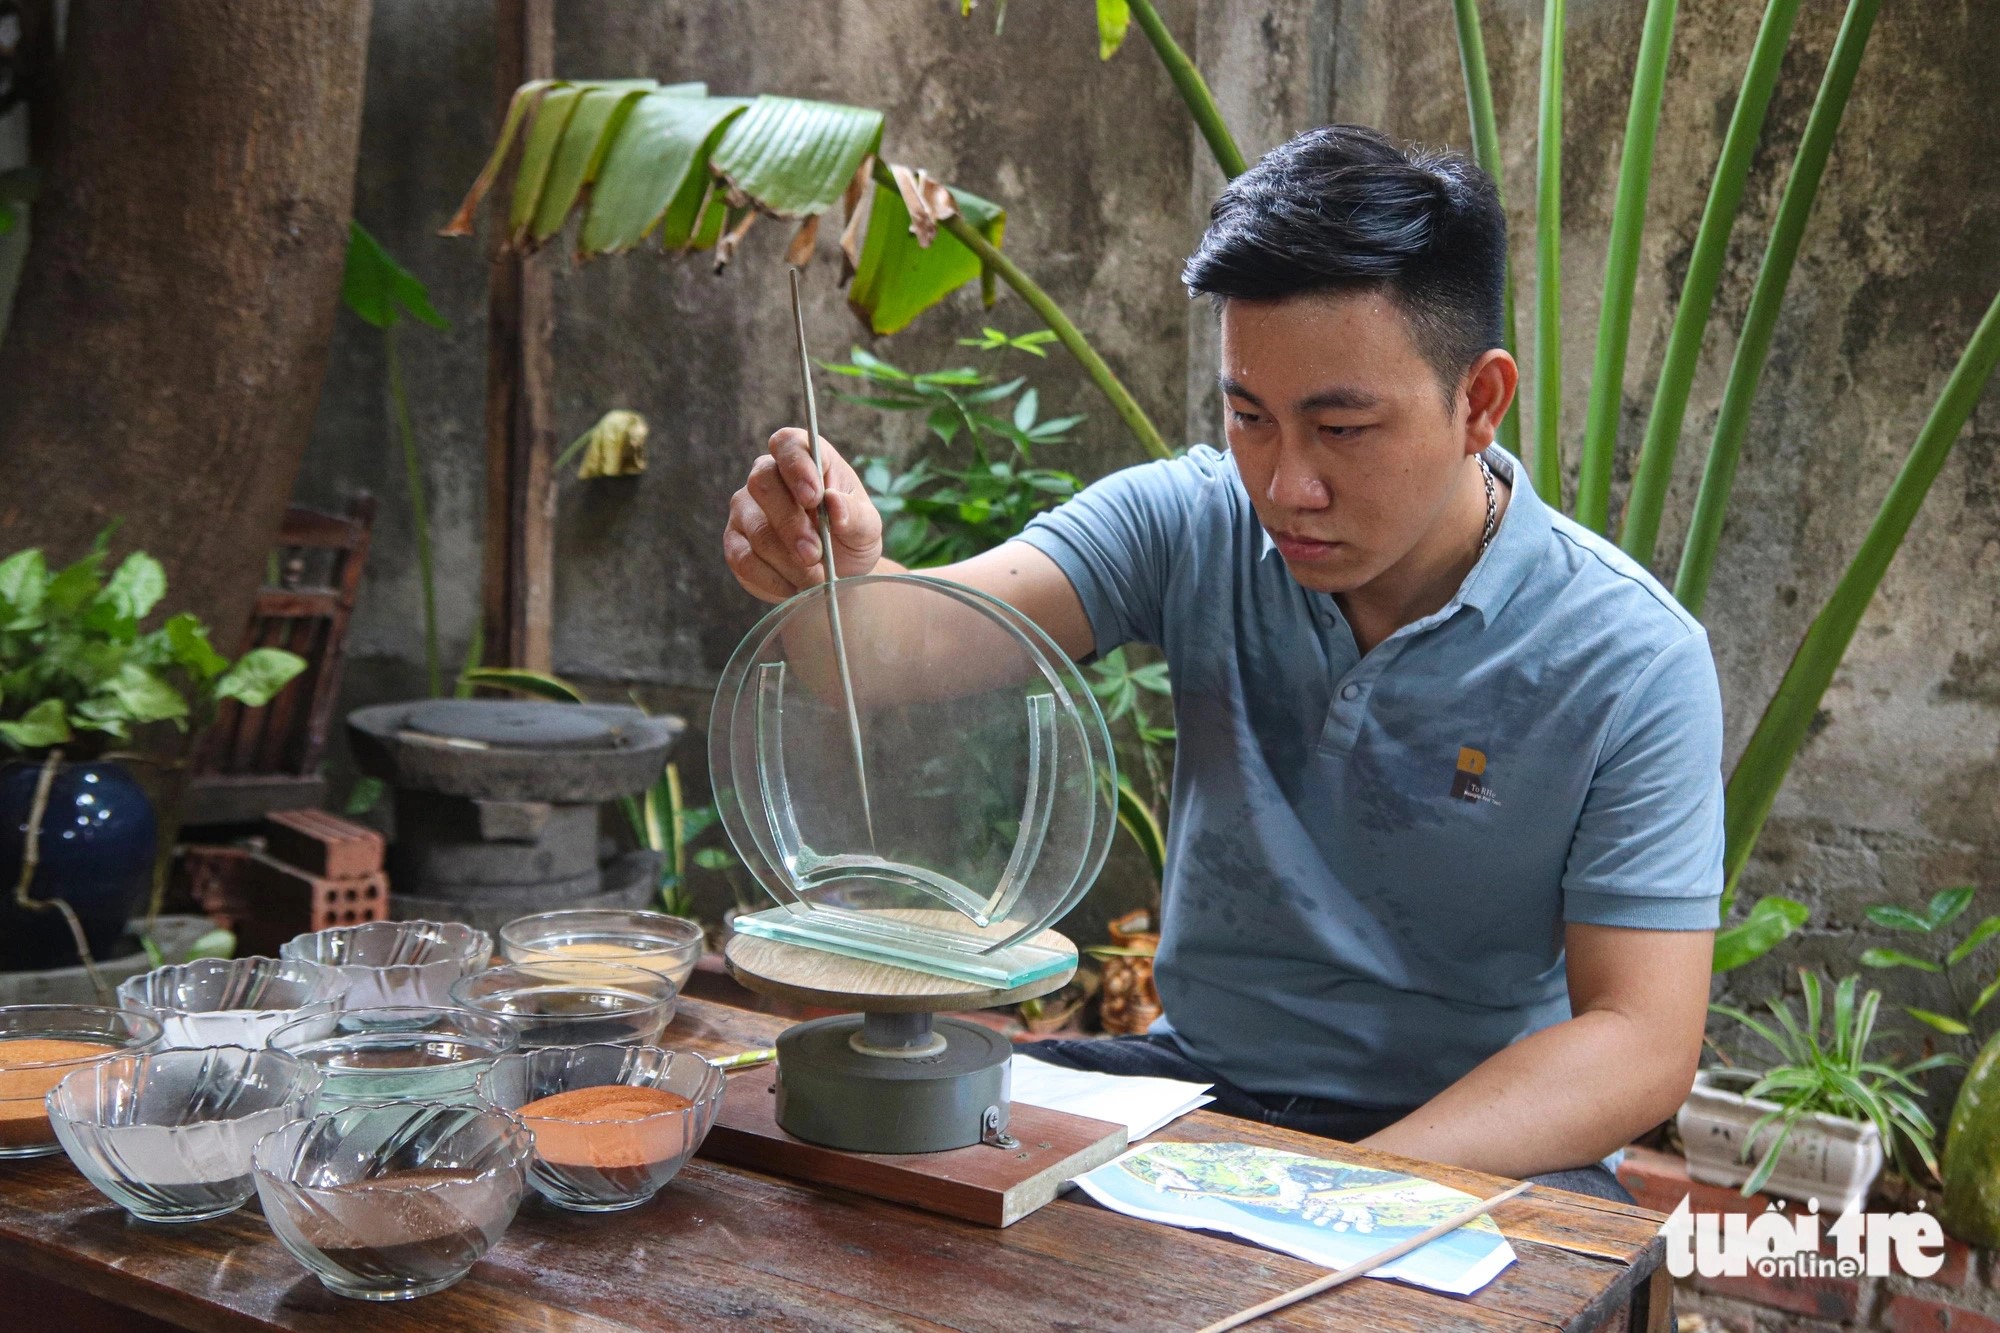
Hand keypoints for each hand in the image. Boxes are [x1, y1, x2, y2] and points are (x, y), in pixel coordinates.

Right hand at [724, 427, 883, 602]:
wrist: (837, 574)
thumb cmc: (851, 536)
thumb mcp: (867, 527)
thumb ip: (855, 514)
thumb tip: (834, 504)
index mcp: (804, 458)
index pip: (788, 444)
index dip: (797, 466)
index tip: (814, 497)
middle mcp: (768, 475)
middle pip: (763, 483)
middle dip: (790, 523)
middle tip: (814, 554)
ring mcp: (746, 508)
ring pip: (755, 527)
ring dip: (787, 559)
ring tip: (814, 579)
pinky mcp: (735, 542)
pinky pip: (743, 558)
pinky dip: (772, 578)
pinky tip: (794, 588)